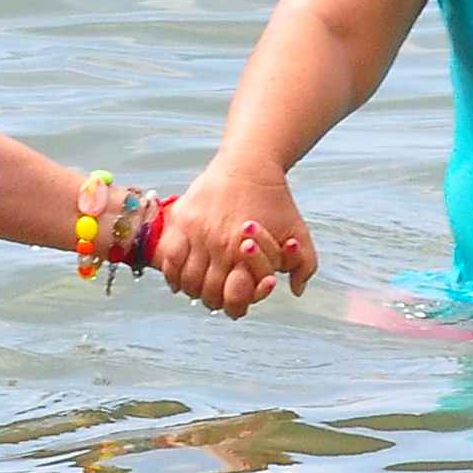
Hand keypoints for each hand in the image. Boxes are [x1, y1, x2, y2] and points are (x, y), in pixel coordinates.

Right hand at [160, 160, 315, 319]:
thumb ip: (304, 265)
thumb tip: (295, 291)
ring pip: (186, 279)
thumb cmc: (276, 201)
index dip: (235, 307)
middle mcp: (219, 245)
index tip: (236, 302)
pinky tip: (179, 278)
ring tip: (200, 288)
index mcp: (246, 253)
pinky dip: (171, 274)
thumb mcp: (299, 233)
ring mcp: (197, 233)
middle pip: (208, 293)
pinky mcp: (182, 220)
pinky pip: (169, 257)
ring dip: (193, 290)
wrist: (249, 165)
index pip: (232, 299)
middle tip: (217, 297)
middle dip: (214, 300)